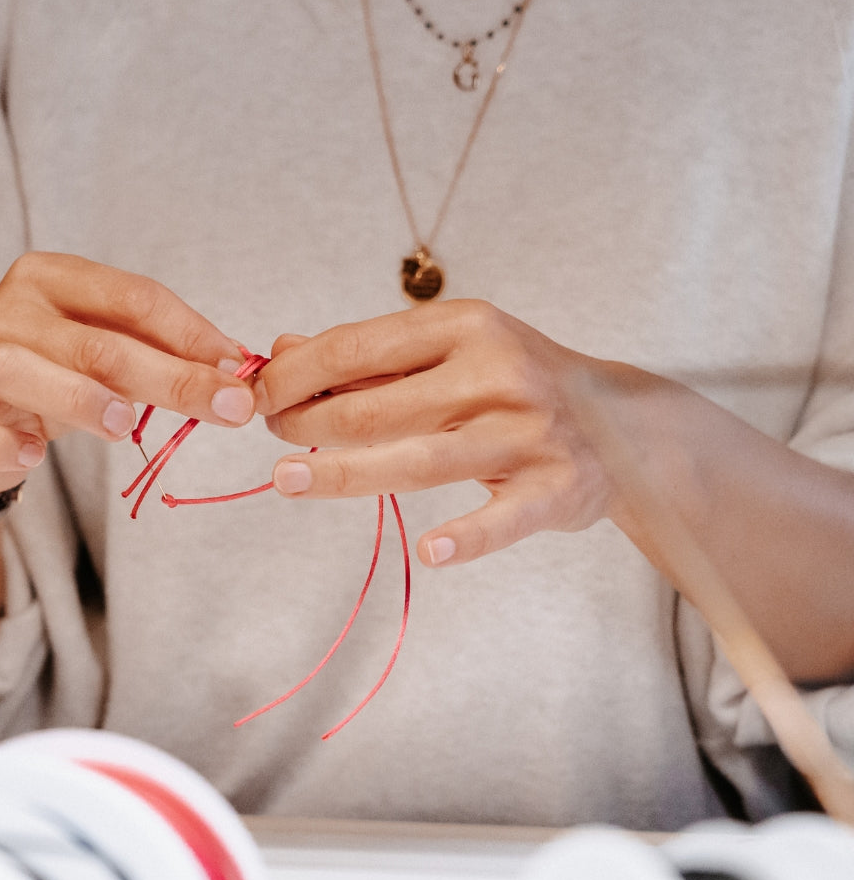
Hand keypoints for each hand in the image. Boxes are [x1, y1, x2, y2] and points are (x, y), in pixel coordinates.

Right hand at [0, 253, 254, 502]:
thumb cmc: (53, 381)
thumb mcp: (107, 356)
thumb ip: (161, 353)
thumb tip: (237, 369)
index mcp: (51, 278)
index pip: (131, 297)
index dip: (191, 334)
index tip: (239, 369)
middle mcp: (4, 310)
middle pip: (95, 341)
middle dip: (171, 376)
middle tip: (227, 408)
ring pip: (22, 370)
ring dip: (80, 398)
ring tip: (126, 425)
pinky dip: (2, 442)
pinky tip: (32, 456)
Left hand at [253, 299, 613, 566]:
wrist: (623, 424)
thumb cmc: (516, 381)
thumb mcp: (452, 346)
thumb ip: (369, 354)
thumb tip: (281, 350)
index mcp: (465, 326)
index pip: (358, 347)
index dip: (295, 375)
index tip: (255, 395)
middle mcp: (495, 374)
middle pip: (375, 408)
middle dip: (307, 423)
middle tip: (273, 437)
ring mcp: (526, 433)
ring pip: (417, 462)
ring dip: (341, 475)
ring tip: (285, 482)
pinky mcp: (553, 489)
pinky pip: (501, 519)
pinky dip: (467, 539)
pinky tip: (430, 553)